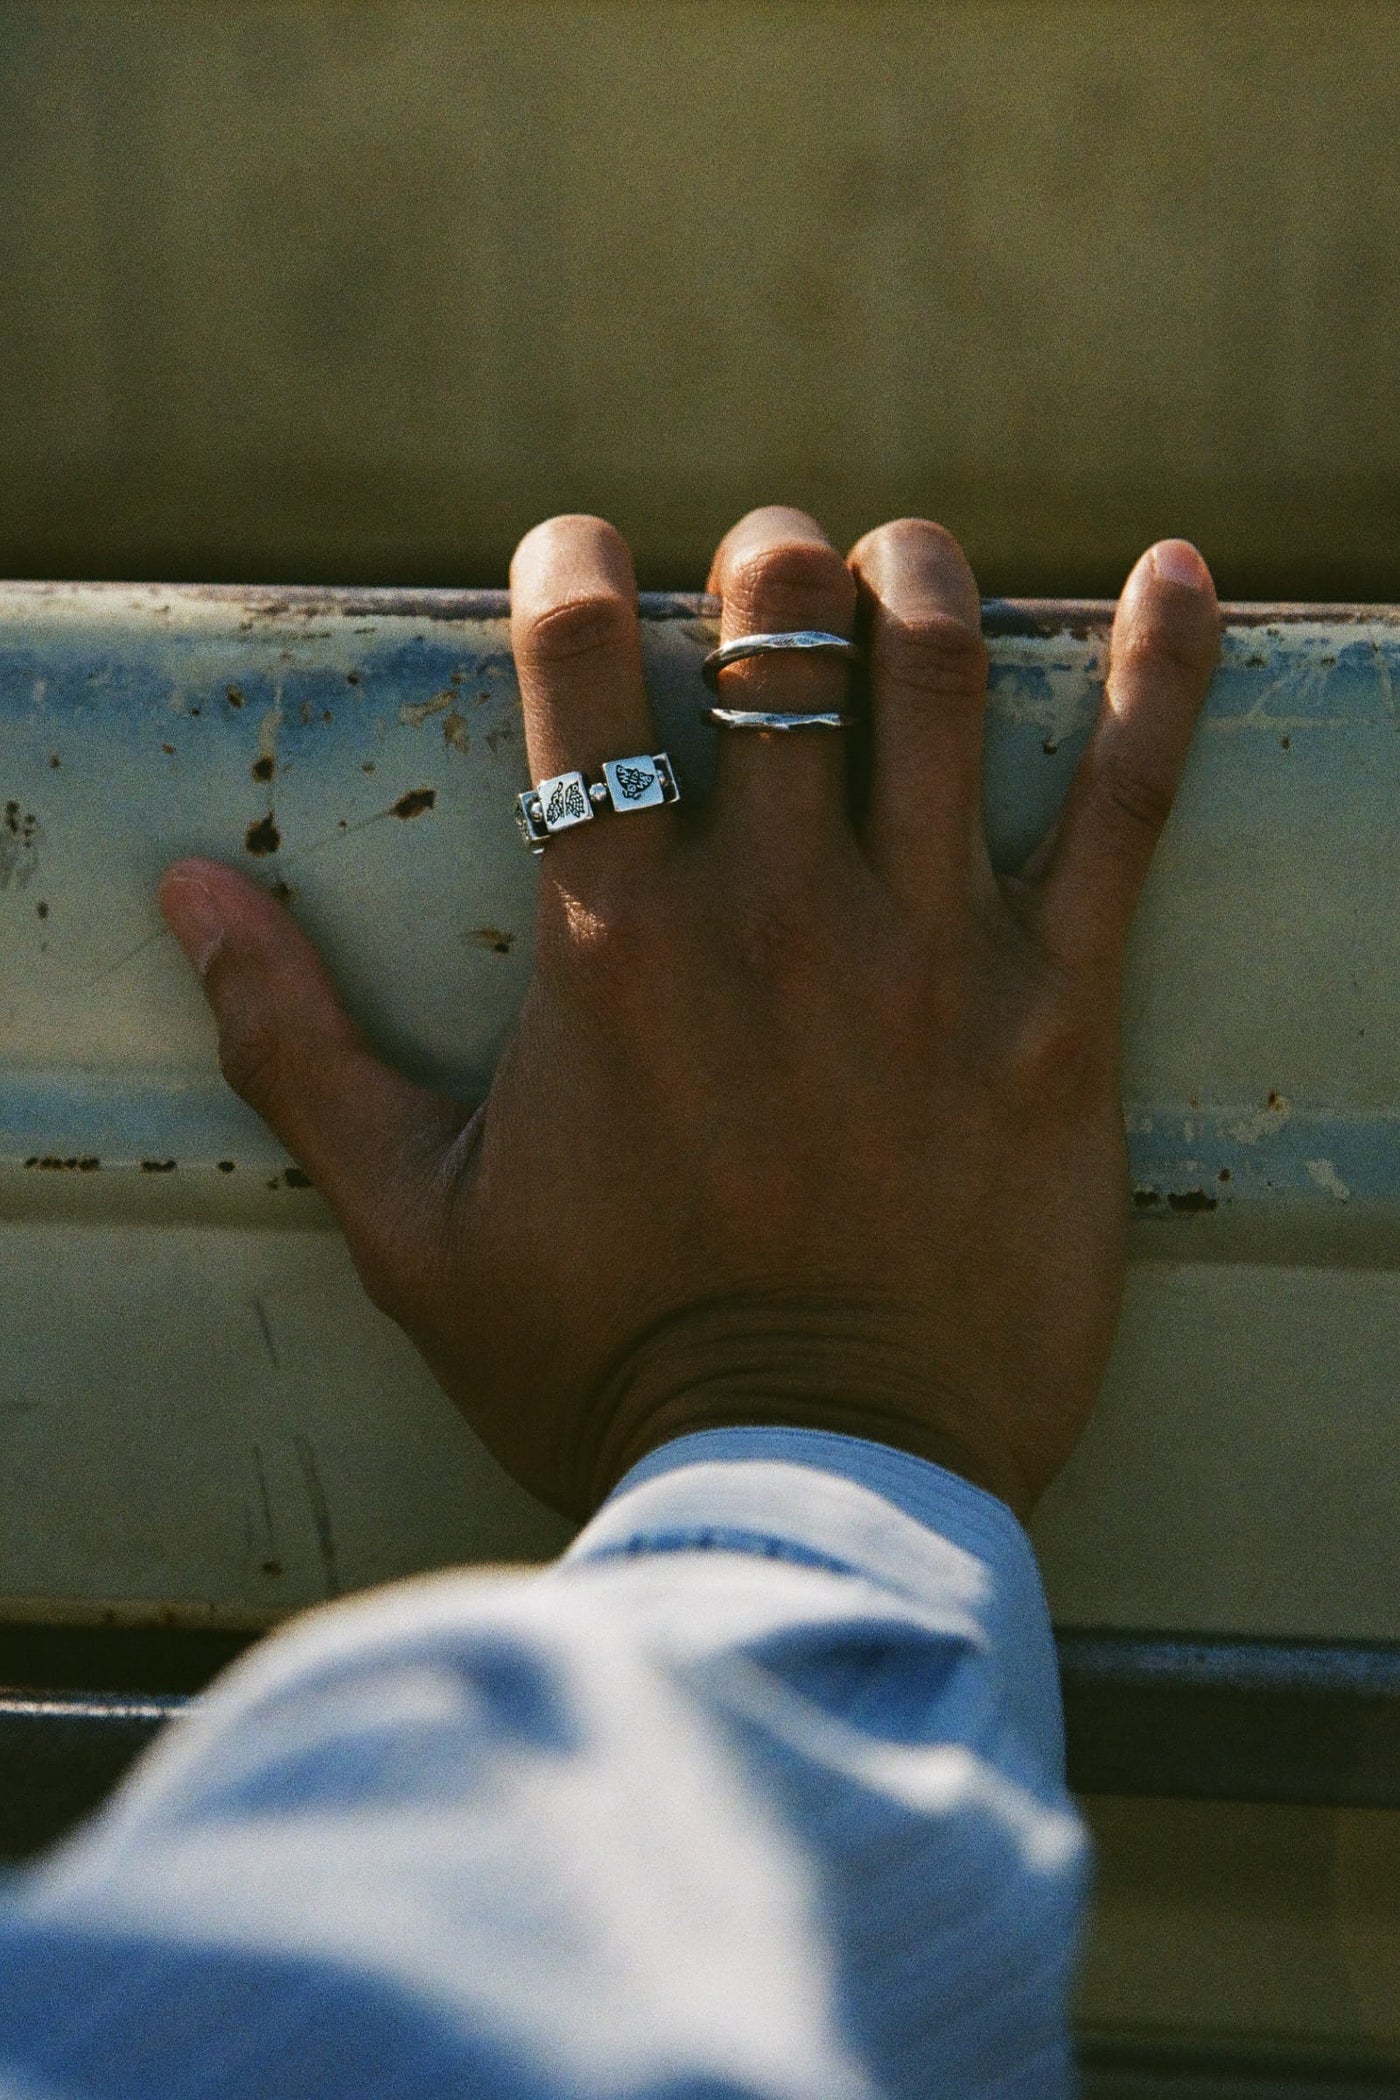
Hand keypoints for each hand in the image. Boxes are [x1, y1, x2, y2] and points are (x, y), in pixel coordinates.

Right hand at [159, 510, 1217, 1521]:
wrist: (808, 1487)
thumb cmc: (603, 1364)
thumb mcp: (410, 1221)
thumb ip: (297, 1044)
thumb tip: (188, 895)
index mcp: (614, 939)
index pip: (581, 662)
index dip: (570, 566)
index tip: (575, 554)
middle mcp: (774, 908)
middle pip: (780, 626)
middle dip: (767, 565)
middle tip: (763, 581)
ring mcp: (930, 946)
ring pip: (941, 671)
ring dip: (914, 582)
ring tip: (896, 569)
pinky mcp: (1058, 1009)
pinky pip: (1128, 801)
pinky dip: (1160, 671)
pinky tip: (1178, 577)